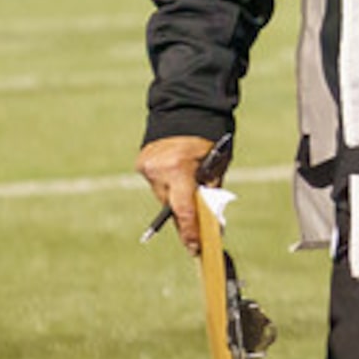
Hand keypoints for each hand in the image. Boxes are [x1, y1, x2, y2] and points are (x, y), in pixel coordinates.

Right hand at [137, 134, 224, 252]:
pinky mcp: (142, 163)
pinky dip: (167, 185)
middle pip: (171, 205)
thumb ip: (211, 193)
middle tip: (195, 235)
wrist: (186, 110)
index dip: (189, 232)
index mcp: (179, 169)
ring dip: (175, 199)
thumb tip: (212, 221)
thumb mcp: (217, 166)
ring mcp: (147, 166)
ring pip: (163, 195)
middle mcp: (159, 169)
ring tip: (188, 195)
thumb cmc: (208, 139)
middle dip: (184, 218)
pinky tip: (176, 178)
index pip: (183, 210)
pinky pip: (157, 183)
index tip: (195, 247)